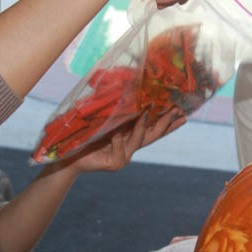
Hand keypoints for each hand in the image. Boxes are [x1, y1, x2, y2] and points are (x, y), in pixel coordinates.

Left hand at [61, 109, 186, 174]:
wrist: (69, 156)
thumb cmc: (84, 136)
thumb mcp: (103, 121)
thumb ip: (115, 111)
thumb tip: (126, 88)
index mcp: (129, 137)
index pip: (153, 129)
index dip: (168, 123)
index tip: (183, 114)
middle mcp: (129, 148)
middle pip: (153, 135)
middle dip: (165, 123)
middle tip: (177, 111)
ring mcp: (123, 157)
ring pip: (137, 141)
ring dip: (142, 127)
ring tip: (146, 112)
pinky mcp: (114, 164)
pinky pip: (119, 148)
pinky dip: (117, 139)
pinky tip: (115, 133)